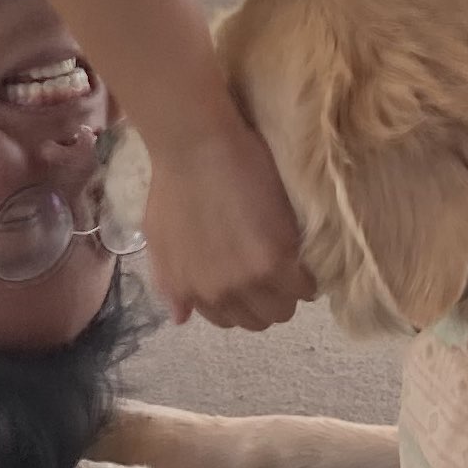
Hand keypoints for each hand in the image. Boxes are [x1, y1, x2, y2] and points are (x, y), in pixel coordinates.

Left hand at [139, 106, 309, 330]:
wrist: (195, 146)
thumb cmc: (174, 182)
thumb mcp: (159, 240)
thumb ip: (170, 282)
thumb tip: (182, 317)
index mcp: (188, 290)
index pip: (227, 320)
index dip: (243, 300)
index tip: (253, 281)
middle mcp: (217, 294)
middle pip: (259, 320)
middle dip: (268, 299)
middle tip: (277, 270)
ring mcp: (247, 280)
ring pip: (284, 309)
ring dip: (290, 291)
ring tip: (293, 263)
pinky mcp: (275, 261)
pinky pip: (305, 287)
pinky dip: (309, 278)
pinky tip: (305, 256)